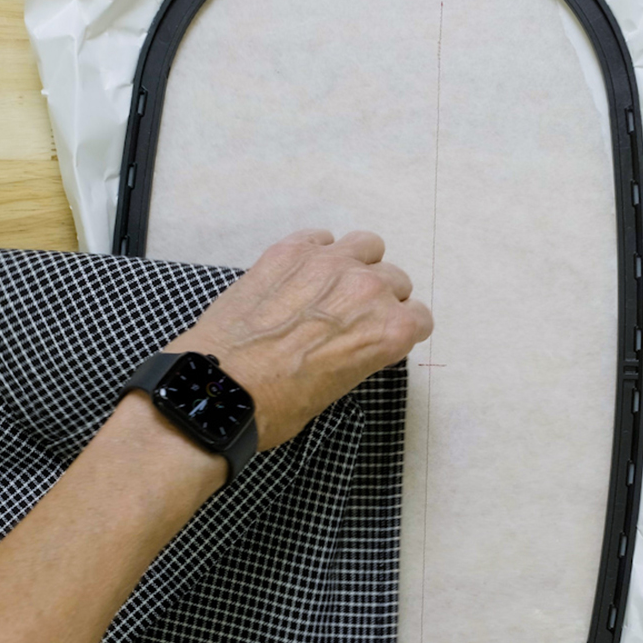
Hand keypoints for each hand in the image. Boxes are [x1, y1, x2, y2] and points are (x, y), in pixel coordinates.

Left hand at [167, 229, 431, 449]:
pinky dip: (318, 252)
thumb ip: (362, 352)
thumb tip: (354, 339)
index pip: (420, 317)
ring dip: (359, 263)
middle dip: (381, 298)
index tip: (384, 336)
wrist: (222, 387)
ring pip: (369, 246)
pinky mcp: (292, 249)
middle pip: (397, 281)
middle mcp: (370, 290)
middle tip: (352, 317)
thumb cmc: (280, 404)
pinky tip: (301, 274)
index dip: (403, 329)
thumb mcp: (339, 387)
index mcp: (390, 331)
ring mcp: (330, 263)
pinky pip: (321, 238)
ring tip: (335, 284)